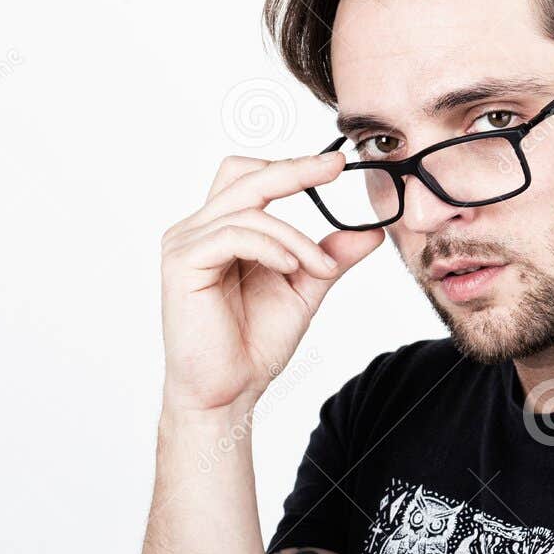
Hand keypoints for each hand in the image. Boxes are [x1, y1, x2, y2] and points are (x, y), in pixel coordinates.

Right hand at [159, 152, 383, 414]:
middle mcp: (198, 229)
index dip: (291, 166)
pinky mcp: (182, 263)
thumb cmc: (254, 343)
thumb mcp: (305, 288)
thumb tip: (372, 232)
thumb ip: (331, 256)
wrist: (230, 391)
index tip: (335, 163)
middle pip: (244, 175)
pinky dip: (272, 246)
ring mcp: (185, 243)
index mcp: (223, 229)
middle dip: (294, 170)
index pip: (252, 177)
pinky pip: (234, 234)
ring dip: (296, 236)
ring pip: (249, 208)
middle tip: (334, 168)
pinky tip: (291, 268)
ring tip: (322, 268)